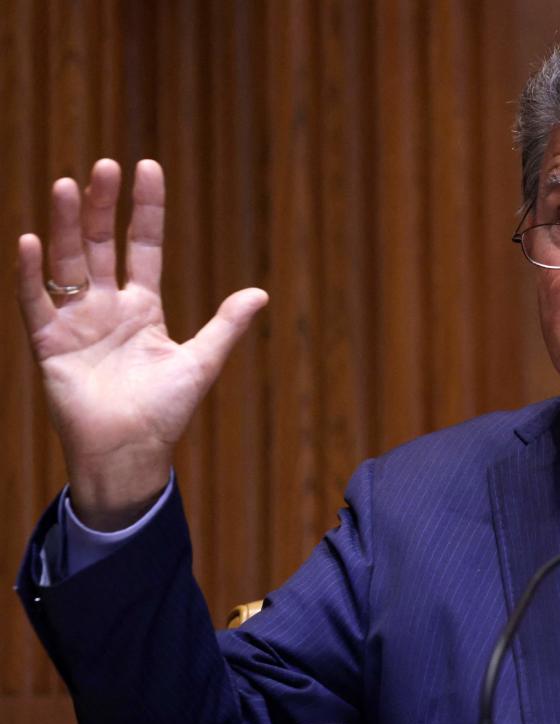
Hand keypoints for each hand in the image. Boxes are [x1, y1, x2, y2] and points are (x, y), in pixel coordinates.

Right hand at [16, 159, 267, 529]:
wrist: (130, 452)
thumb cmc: (165, 412)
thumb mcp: (200, 362)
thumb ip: (225, 326)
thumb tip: (260, 294)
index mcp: (144, 307)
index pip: (145, 245)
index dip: (146, 209)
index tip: (147, 168)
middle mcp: (107, 307)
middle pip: (102, 245)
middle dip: (103, 207)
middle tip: (106, 167)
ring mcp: (75, 322)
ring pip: (68, 263)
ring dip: (68, 226)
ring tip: (70, 186)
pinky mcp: (49, 344)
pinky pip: (35, 302)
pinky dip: (32, 274)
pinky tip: (33, 241)